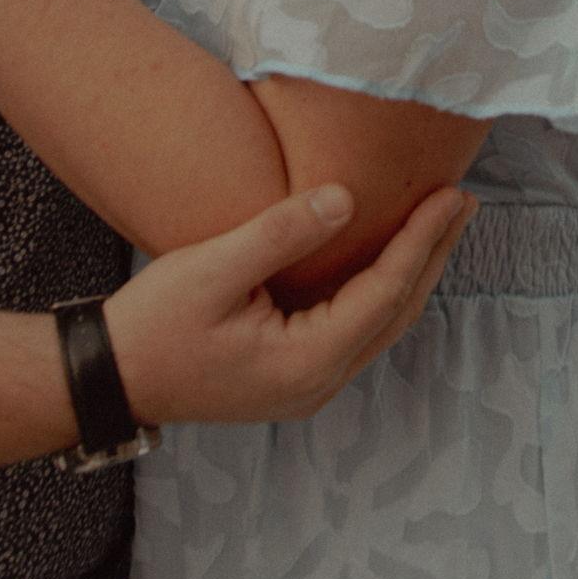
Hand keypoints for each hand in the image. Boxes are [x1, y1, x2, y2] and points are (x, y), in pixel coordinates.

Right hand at [103, 183, 474, 428]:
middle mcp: (318, 380)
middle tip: (464, 201)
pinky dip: (381, 287)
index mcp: (307, 361)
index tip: (450, 195)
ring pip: (379, 322)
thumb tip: (346, 199)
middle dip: (433, 254)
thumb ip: (280, 234)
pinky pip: (355, 327)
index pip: (384, 292)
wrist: (113, 377)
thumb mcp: (212, 269)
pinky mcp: (292, 373)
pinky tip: (385, 258)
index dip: (421, 241)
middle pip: (396, 312)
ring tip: (439, 223)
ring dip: (412, 270)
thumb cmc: (155, 323)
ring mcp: (307, 383)